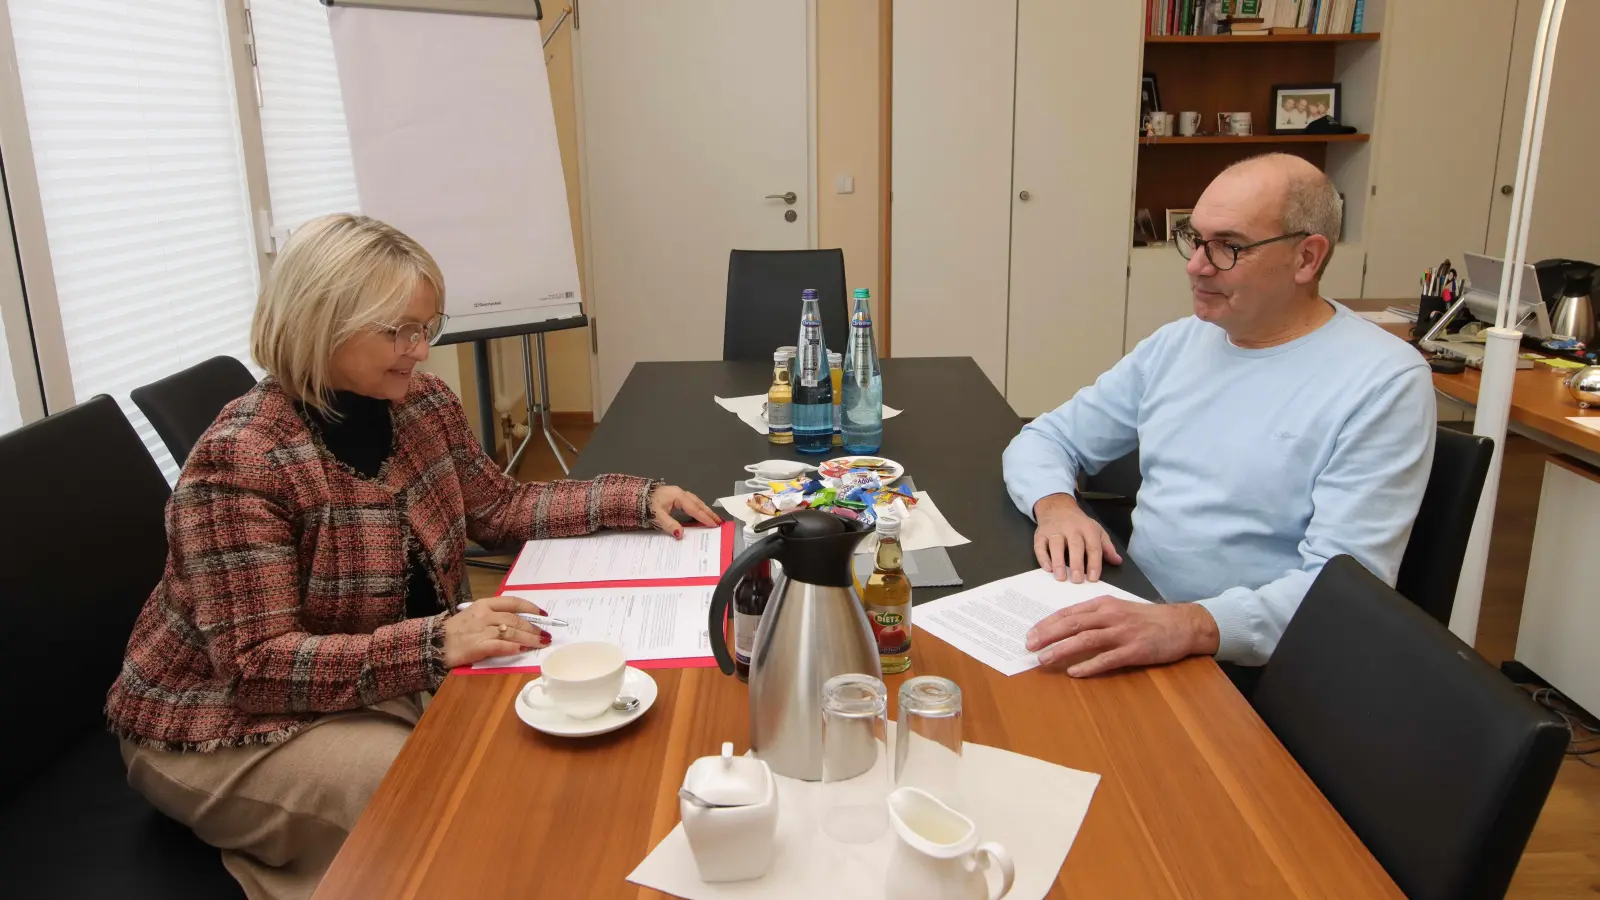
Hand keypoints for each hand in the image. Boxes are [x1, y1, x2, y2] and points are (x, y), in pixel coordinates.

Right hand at [442, 596, 551, 667]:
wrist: (434, 643)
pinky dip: (513, 647)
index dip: (531, 608)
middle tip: (546, 635)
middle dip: (534, 628)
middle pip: (516, 619)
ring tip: (541, 644)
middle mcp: (485, 614)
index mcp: (484, 604)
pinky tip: (522, 650)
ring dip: (530, 638)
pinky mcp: (478, 646)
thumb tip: (519, 624)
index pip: (513, 602)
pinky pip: (500, 645)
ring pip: (512, 632)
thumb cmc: (456, 631)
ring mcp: (481, 630)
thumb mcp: (474, 616)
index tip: (544, 614)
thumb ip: (494, 617)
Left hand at [648, 485, 721, 537]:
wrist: (635, 495)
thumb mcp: (657, 516)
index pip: (695, 509)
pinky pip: (690, 502)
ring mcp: (677, 494)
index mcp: (678, 496)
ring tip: (712, 518)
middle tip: (719, 521)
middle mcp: (680, 493)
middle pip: (698, 503)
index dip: (705, 518)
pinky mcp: (674, 496)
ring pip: (695, 501)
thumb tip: (681, 534)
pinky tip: (698, 512)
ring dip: (704, 509)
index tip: (714, 525)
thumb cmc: (646, 504)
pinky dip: (697, 507)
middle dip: (709, 513)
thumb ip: (670, 525)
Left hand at [1025, 597, 1219, 677]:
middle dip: (1048, 635)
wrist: (1182, 624)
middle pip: (1073, 624)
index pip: (1069, 612)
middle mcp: (1111, 615)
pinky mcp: (1135, 650)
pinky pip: (1107, 659)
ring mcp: (1123, 633)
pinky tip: (1074, 672)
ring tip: (1044, 659)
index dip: (1048, 623)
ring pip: (1086, 640)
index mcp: (1105, 604)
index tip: (1031, 633)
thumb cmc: (1148, 618)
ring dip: (1062, 650)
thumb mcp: (1119, 608)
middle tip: (1029, 645)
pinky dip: (1088, 666)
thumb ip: (1095, 615)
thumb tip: (1066, 626)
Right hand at [1032, 493, 1122, 582]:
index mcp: (1088, 528)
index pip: (1093, 547)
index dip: (1094, 563)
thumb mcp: (1096, 531)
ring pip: (1056, 545)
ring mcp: (1054, 530)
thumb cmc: (1079, 523)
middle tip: (1077, 580)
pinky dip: (1043, 557)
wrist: (1057, 507)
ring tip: (1060, 577)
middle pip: (1075, 545)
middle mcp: (1071, 528)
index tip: (1093, 579)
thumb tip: (1117, 561)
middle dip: (1076, 563)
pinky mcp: (1040, 534)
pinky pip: (1040, 546)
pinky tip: (1047, 569)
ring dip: (1058, 561)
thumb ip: (1106, 547)